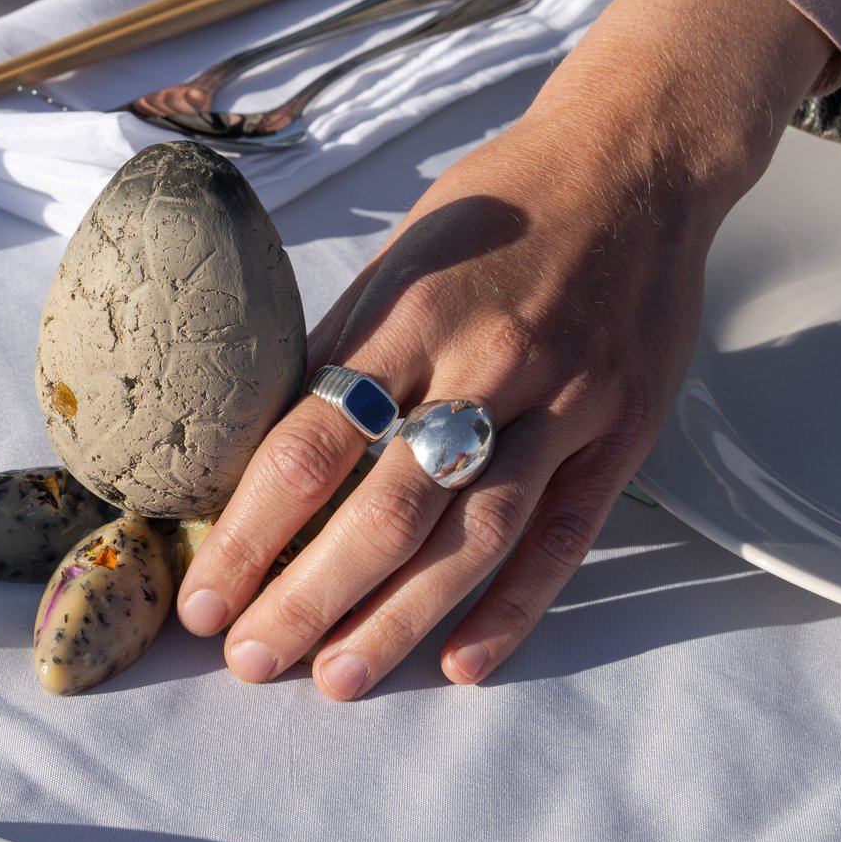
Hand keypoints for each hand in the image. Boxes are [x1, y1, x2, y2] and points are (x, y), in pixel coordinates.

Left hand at [174, 0, 837, 697]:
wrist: (636, 160)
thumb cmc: (496, 209)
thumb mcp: (398, 257)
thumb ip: (340, 353)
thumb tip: (261, 452)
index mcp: (411, 316)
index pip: (310, 448)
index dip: (250, 535)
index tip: (204, 597)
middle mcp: (488, 365)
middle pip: (385, 513)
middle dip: (307, 601)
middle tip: (250, 661)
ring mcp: (565, 404)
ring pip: (471, 542)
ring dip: (396, 623)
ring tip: (336, 681)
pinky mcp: (622, 433)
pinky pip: (563, 539)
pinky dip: (514, 610)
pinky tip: (461, 665)